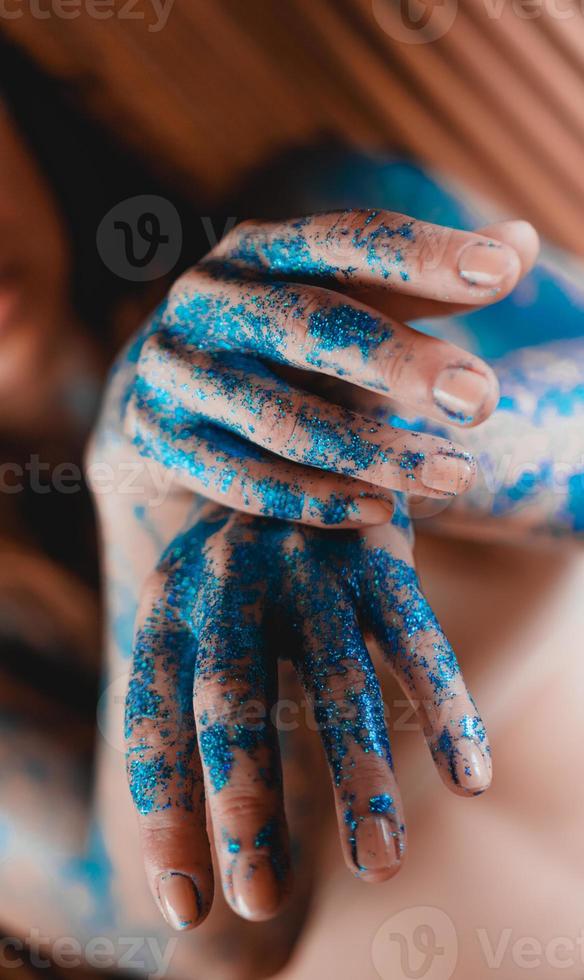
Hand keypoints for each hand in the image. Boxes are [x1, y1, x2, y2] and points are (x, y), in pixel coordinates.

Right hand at [122, 210, 532, 526]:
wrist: (159, 406)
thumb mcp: (341, 305)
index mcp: (258, 251)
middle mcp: (206, 300)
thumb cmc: (274, 351)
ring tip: (454, 475)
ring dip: (370, 451)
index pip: (347, 240)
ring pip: (279, 417)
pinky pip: (238, 479)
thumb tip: (526, 241)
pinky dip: (311, 500)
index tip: (506, 270)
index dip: (425, 254)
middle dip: (400, 362)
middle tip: (482, 399)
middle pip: (308, 323)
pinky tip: (379, 510)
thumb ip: (422, 283)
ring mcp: (174, 372)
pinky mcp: (155, 440)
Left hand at [124, 502, 490, 925]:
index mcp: (170, 604)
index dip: (166, 817)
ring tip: (378, 866)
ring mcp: (309, 563)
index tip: (185, 907)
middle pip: (233, 702)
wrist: (295, 434)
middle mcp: (231, 581)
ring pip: (337, 680)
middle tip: (260, 899)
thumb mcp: (196, 608)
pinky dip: (446, 710)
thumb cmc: (242, 563)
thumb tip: (209, 838)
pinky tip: (471, 780)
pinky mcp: (379, 553)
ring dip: (357, 777)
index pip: (155, 723)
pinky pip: (418, 639)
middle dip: (245, 804)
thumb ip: (192, 694)